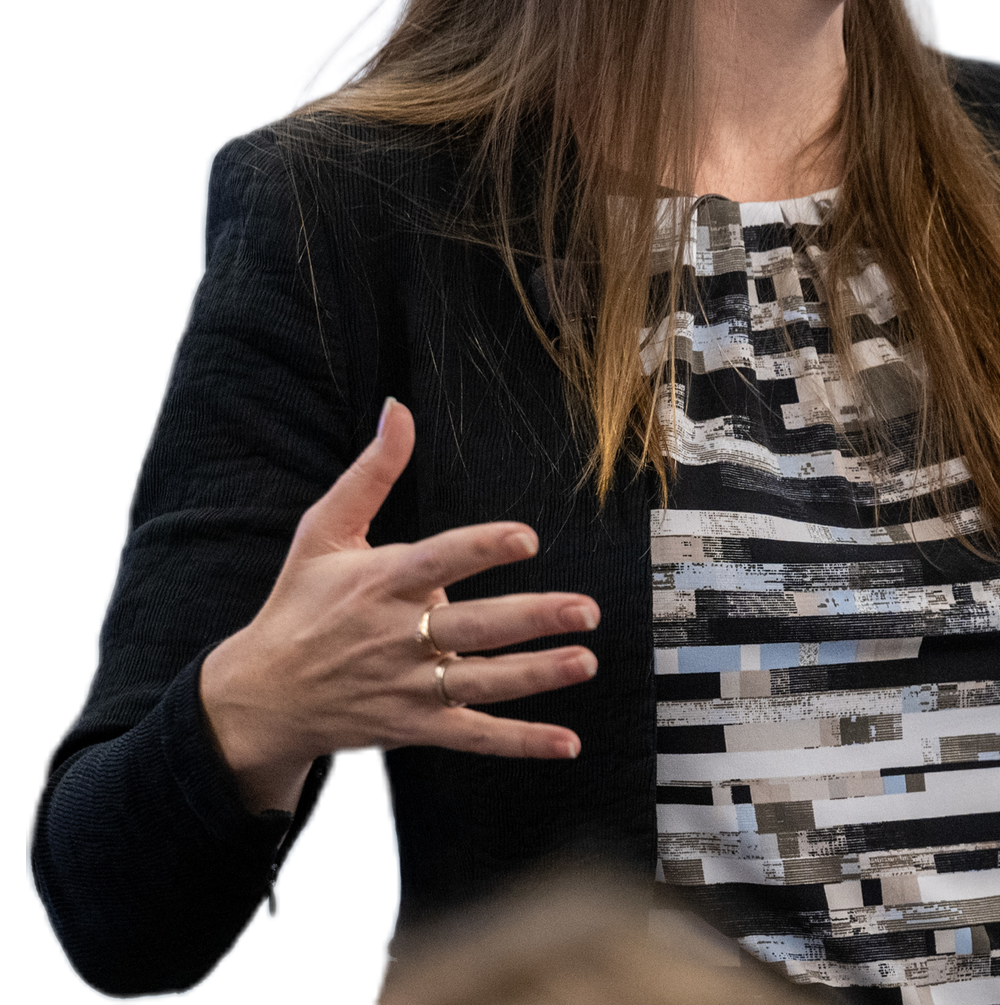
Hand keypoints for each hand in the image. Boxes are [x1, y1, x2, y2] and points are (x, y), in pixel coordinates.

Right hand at [200, 400, 599, 812]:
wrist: (259, 697)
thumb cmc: (299, 604)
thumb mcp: (323, 532)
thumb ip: (371, 472)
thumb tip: (399, 409)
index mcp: (379, 584)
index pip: (438, 561)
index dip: (482, 549)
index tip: (527, 538)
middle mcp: (397, 636)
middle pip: (473, 628)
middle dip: (531, 619)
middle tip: (585, 610)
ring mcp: (408, 687)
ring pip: (482, 683)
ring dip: (538, 676)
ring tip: (587, 662)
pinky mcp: (414, 727)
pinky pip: (474, 737)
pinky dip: (520, 742)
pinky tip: (567, 743)